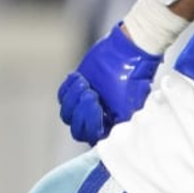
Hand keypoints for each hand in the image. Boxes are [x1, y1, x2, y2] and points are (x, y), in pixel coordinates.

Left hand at [57, 23, 161, 144]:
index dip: (89, 123)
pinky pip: (62, 96)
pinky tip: (80, 77)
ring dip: (73, 97)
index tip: (98, 103)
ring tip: (85, 83)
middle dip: (81, 111)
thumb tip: (104, 141)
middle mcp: (97, 120)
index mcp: (110, 127)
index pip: (91, 138)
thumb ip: (118, 127)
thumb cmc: (131, 78)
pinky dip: (69, 87)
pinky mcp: (76, 89)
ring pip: (66, 114)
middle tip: (91, 92)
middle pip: (76, 129)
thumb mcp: (129, 107)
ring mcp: (84, 105)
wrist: (127, 51)